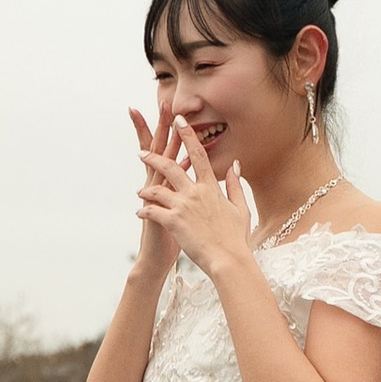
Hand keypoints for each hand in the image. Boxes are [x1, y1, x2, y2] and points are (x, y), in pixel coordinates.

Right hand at [128, 108, 185, 281]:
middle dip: (162, 126)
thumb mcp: (182, 206)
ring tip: (165, 124)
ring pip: (158, 162)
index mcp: (168, 182)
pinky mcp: (156, 207)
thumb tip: (194, 166)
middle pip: (159, 148)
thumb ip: (187, 185)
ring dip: (162, 141)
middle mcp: (158, 183)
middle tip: (165, 103)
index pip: (167, 149)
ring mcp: (155, 194)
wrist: (158, 257)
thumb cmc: (173, 233)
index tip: (172, 108)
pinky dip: (170, 175)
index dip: (169, 130)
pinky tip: (178, 162)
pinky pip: (162, 187)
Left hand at [136, 113, 257, 282]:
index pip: (198, 154)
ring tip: (140, 193)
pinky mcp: (174, 222)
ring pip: (156, 189)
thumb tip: (235, 165)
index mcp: (211, 187)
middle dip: (153, 158)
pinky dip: (144, 211)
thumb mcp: (241, 209)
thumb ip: (236, 185)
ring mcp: (183, 206)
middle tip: (141, 153)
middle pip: (170, 166)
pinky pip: (152, 211)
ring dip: (145, 190)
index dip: (187, 135)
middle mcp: (195, 192)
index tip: (178, 121)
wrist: (229, 260)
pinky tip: (140, 213)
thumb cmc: (236, 237)